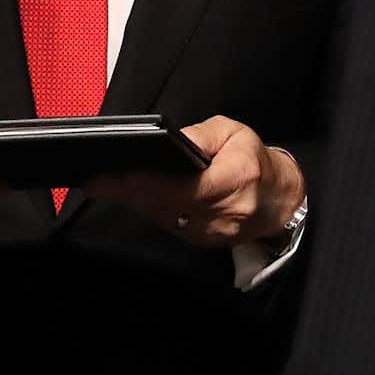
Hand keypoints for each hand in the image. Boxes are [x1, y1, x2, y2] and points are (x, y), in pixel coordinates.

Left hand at [83, 116, 303, 248]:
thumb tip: (168, 141)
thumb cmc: (254, 160)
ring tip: (102, 185)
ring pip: (163, 218)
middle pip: (167, 205)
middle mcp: (224, 212)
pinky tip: (128, 197)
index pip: (186, 187)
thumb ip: (201, 135)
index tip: (118, 176)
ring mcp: (213, 232)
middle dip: (127, 193)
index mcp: (236, 180)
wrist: (280, 199)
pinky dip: (147, 210)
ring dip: (133, 202)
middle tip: (93, 182)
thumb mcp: (234, 133)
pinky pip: (168, 225)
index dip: (149, 183)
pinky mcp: (203, 242)